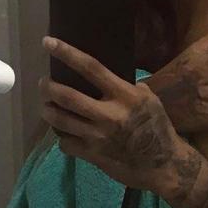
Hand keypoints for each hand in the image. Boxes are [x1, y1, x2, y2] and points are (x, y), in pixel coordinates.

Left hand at [40, 36, 184, 190]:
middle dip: (48, 87)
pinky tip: (65, 134)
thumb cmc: (158, 128)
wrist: (164, 165)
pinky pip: (65, 144)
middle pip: (67, 96)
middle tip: (44, 84)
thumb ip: (129, 87)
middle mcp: (108, 114)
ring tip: (47, 107)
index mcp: (124, 95)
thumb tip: (110, 78)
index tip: (48, 42)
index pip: (91, 68)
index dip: (67, 53)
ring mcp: (98, 136)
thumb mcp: (150, 100)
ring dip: (48, 111)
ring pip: (60, 121)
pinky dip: (61, 138)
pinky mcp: (93, 155)